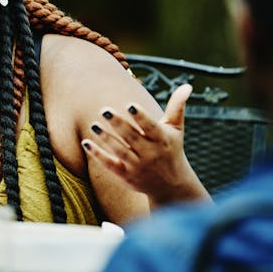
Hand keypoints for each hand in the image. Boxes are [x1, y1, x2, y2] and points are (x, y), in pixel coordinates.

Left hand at [82, 84, 208, 205]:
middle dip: (118, 124)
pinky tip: (86, 142)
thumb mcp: (176, 129)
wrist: (171, 185)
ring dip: (105, 138)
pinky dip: (98, 154)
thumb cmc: (171, 149)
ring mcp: (137, 166)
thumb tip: (187, 86)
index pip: (150, 127)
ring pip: (119, 151)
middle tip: (104, 110)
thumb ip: (177, 107)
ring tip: (93, 124)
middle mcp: (150, 153)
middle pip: (132, 137)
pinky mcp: (126, 176)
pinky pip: (110, 165)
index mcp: (162, 140)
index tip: (130, 104)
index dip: (141, 117)